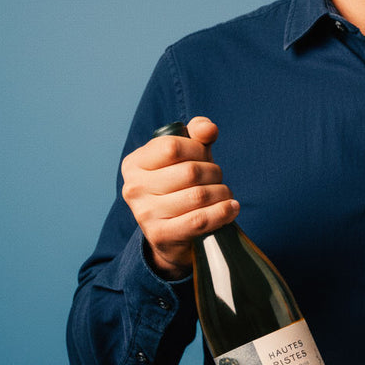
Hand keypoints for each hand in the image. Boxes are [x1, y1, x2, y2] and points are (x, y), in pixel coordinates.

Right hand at [120, 116, 237, 278]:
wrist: (172, 236)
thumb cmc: (180, 188)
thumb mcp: (186, 157)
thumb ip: (197, 136)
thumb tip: (209, 129)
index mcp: (134, 163)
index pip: (172, 146)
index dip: (198, 149)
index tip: (206, 157)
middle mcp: (134, 188)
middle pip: (190, 171)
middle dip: (214, 173)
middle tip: (217, 180)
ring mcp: (145, 214)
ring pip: (198, 195)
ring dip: (221, 193)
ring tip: (225, 195)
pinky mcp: (161, 235)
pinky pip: (199, 220)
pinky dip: (222, 212)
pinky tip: (231, 208)